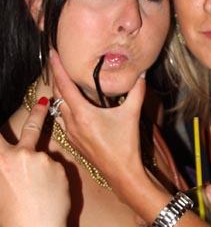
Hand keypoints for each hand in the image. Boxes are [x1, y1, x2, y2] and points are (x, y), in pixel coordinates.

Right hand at [0, 100, 69, 226]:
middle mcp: (20, 154)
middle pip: (30, 126)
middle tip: (44, 99)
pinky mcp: (60, 167)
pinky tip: (48, 194)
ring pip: (43, 155)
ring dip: (42, 165)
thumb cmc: (13, 215)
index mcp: (0, 160)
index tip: (5, 110)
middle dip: (38, 111)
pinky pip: (55, 168)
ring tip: (41, 185)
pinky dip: (52, 178)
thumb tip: (7, 159)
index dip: (1, 127)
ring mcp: (42, 159)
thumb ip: (4, 165)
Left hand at [50, 50, 147, 200]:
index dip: (57, 67)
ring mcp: (70, 133)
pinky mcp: (73, 141)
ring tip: (65, 81)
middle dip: (57, 77)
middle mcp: (71, 122)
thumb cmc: (126, 145)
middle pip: (57, 94)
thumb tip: (142, 73)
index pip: (64, 84)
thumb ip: (137, 91)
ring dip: (60, 93)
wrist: (121, 174)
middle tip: (59, 62)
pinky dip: (65, 107)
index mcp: (83, 113)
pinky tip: (75, 105)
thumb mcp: (132, 115)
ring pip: (58, 107)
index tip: (53, 53)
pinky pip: (63, 119)